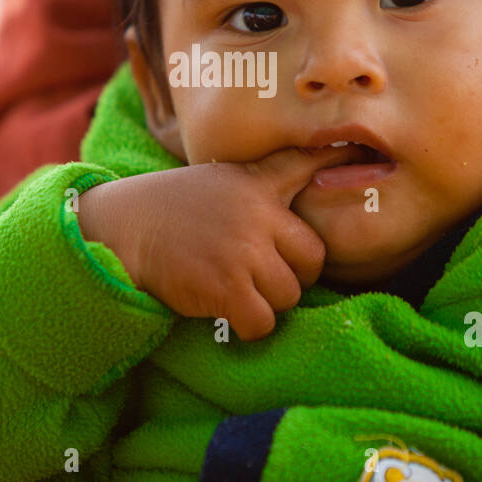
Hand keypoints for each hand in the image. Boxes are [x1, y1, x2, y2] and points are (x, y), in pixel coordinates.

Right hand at [77, 147, 356, 339]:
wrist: (120, 230)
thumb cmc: (168, 210)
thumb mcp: (219, 183)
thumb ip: (261, 187)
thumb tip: (307, 193)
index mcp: (256, 184)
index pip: (305, 166)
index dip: (338, 161)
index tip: (361, 155)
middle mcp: (258, 214)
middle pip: (312, 259)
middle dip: (292, 275)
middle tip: (260, 276)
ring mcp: (244, 251)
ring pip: (289, 295)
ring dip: (266, 302)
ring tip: (233, 289)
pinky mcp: (227, 287)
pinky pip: (263, 322)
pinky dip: (248, 327)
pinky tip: (225, 312)